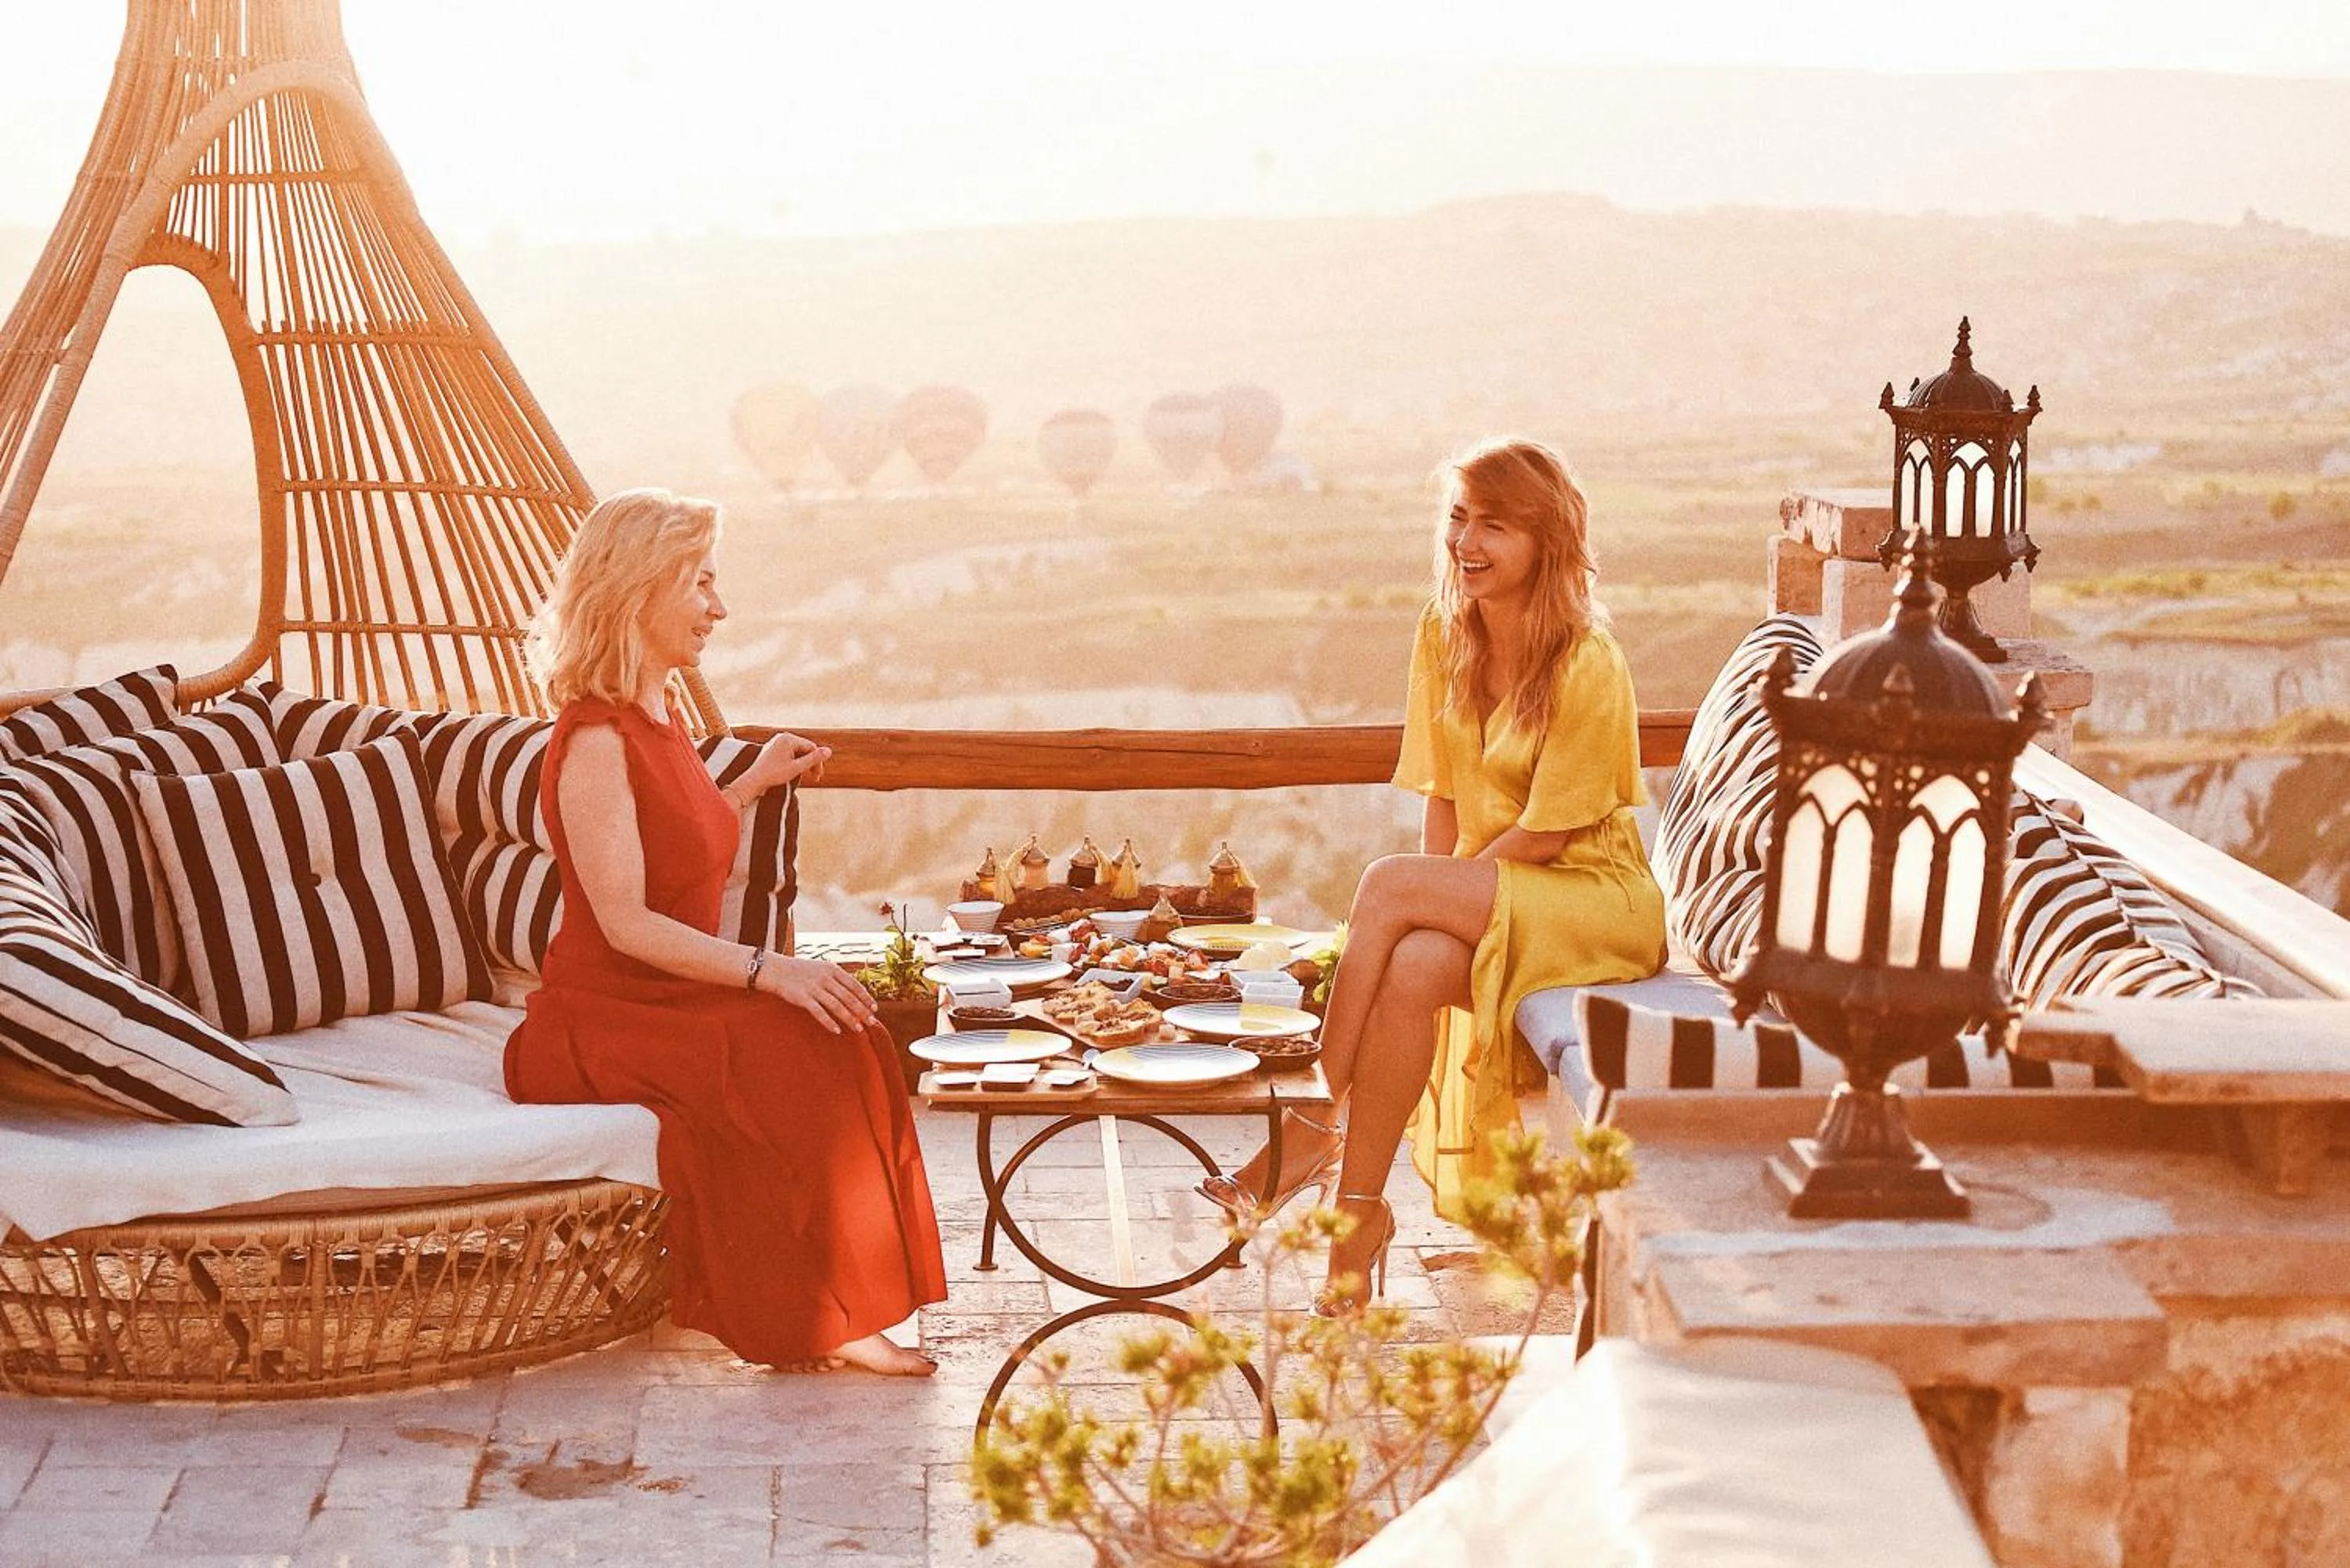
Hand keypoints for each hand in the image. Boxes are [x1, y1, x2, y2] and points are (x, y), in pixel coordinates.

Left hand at [738, 730, 830, 799]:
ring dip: (802, 764)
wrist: (753, 781)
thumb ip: (814, 759)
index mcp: (788, 738)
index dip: (817, 762)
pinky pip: (789, 754)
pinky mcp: (772, 749)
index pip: (811, 747)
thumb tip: (829, 750)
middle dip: (810, 763)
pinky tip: (793, 772)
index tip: (818, 776)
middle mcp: (782, 737)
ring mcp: (776, 742)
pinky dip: (793, 763)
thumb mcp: (797, 768)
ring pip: (797, 752)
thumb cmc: (773, 774)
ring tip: (803, 775)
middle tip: (815, 777)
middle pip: (804, 749)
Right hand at [758, 955, 880, 1034]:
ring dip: (849, 1018)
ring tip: (858, 1029)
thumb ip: (837, 978)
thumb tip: (855, 992)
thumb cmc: (801, 971)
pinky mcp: (802, 998)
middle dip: (862, 1011)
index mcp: (832, 969)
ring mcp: (814, 987)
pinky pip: (819, 1012)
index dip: (866, 997)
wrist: (776, 969)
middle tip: (872, 1022)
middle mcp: (825, 977)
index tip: (874, 1008)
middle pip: (848, 997)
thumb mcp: (822, 968)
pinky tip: (837, 1030)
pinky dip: (829, 1022)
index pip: (854, 985)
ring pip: (836, 1006)